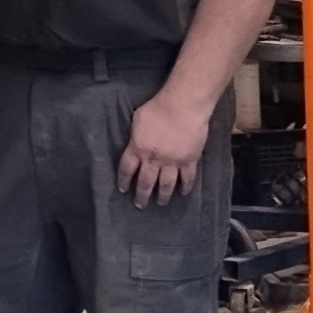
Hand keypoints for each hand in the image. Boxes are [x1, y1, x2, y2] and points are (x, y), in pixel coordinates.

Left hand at [115, 90, 210, 205]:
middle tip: (140, 205)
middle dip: (141, 195)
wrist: (182, 108)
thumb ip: (136, 136)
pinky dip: (185, 187)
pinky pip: (187, 178)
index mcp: (138, 148)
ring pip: (166, 185)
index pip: (126, 169)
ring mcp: (172, 162)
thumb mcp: (137, 120)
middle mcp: (153, 159)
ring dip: (162, 196)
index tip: (123, 189)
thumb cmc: (157, 108)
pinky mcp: (189, 161)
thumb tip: (135, 144)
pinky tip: (183, 193)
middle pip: (145, 182)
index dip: (123, 180)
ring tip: (160, 203)